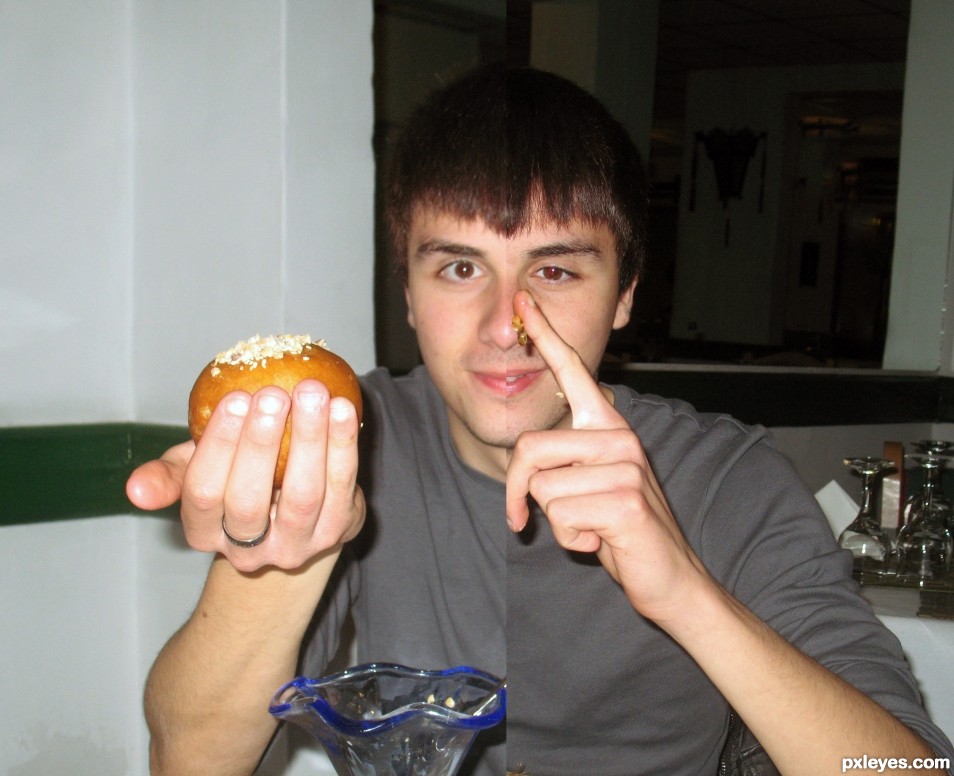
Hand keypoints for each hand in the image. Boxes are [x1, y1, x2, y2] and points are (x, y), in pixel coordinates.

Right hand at [126, 379, 364, 572]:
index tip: (234, 398)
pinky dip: (343, 444)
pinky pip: (342, 485)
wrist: (296, 511)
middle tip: (271, 394)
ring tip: (311, 393)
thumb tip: (135, 491)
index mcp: (205, 532)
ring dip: (310, 439)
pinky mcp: (337, 530)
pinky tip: (342, 408)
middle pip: (249, 499)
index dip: (218, 447)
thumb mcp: (196, 474)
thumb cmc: (236, 479)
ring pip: (303, 495)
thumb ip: (169, 476)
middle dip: (260, 444)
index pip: (203, 493)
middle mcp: (248, 549)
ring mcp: (296, 545)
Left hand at [505, 291, 709, 622]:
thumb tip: (525, 460)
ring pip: (542, 490)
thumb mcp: (585, 487)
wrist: (670, 577)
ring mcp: (626, 466)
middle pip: (528, 449)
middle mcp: (619, 436)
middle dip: (516, 493)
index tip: (522, 299)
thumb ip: (562, 463)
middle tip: (525, 518)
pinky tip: (601, 542)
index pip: (572, 372)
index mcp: (607, 426)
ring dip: (553, 523)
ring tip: (589, 527)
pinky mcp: (626, 500)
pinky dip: (571, 542)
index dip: (546, 334)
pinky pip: (561, 518)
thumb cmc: (618, 530)